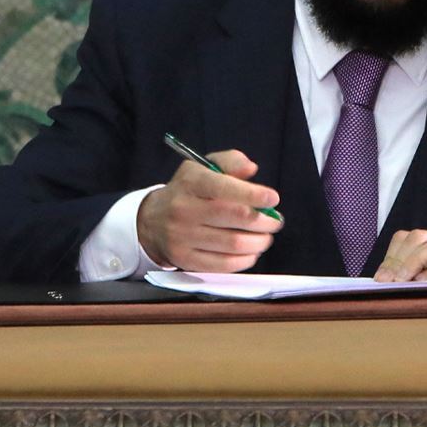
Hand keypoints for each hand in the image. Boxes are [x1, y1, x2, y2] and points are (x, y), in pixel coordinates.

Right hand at [136, 150, 281, 271]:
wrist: (151, 220)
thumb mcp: (204, 167)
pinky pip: (224, 264)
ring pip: (234, 243)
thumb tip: (250, 169)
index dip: (254, 194)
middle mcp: (185, 209)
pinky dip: (245, 259)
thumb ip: (231, 162)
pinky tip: (252, 251)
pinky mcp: (186, 259)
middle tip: (275, 220)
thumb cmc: (188, 191)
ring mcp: (183, 237)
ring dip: (259, 241)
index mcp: (192, 183)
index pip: (225, 188)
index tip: (273, 199)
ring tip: (266, 237)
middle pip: (236, 217)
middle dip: (264, 220)